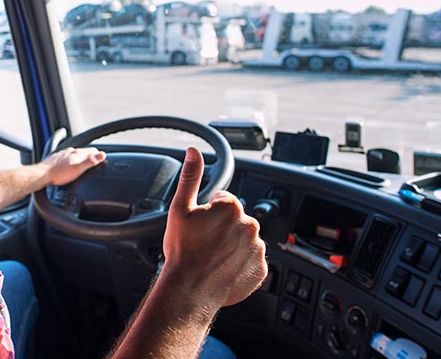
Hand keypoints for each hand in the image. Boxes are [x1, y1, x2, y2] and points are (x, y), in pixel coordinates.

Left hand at [40, 147, 105, 185]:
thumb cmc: (59, 173)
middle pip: (83, 152)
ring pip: (74, 154)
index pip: (92, 150)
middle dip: (89, 155)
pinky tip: (69, 165)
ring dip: (80, 157)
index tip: (102, 157)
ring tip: (83, 162)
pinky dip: (70, 161)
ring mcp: (63, 155)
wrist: (43, 174)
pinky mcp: (56, 159)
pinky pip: (66, 158)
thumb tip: (102, 155)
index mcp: (77, 153)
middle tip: (94, 159)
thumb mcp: (78, 169)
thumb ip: (91, 161)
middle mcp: (70, 152)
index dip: (98, 154)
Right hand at [161, 147, 267, 307]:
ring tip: (212, 257)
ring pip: (244, 239)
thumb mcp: (180, 209)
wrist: (189, 289)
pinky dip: (240, 263)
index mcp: (232, 207)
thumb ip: (191, 177)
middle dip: (222, 227)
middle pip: (236, 220)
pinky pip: (251, 260)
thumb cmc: (182, 250)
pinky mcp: (260, 269)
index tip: (199, 226)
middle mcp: (250, 224)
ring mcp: (257, 248)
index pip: (224, 200)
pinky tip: (222, 268)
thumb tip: (194, 151)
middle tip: (204, 242)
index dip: (208, 212)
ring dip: (232, 245)